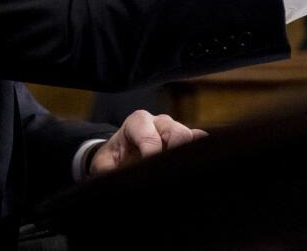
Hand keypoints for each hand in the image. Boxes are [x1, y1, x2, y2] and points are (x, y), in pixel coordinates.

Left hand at [89, 110, 206, 176]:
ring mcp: (177, 129)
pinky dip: (200, 156)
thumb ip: (109, 171)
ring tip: (178, 177)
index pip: (150, 137)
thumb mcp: (104, 164)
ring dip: (188, 158)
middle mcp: (160, 122)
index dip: (152, 156)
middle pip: (178, 133)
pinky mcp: (188, 140)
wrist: (121, 153)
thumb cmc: (113, 157)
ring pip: (193, 139)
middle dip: (175, 156)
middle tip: (167, 176)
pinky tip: (193, 173)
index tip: (149, 173)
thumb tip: (116, 183)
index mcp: (138, 122)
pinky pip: (203, 142)